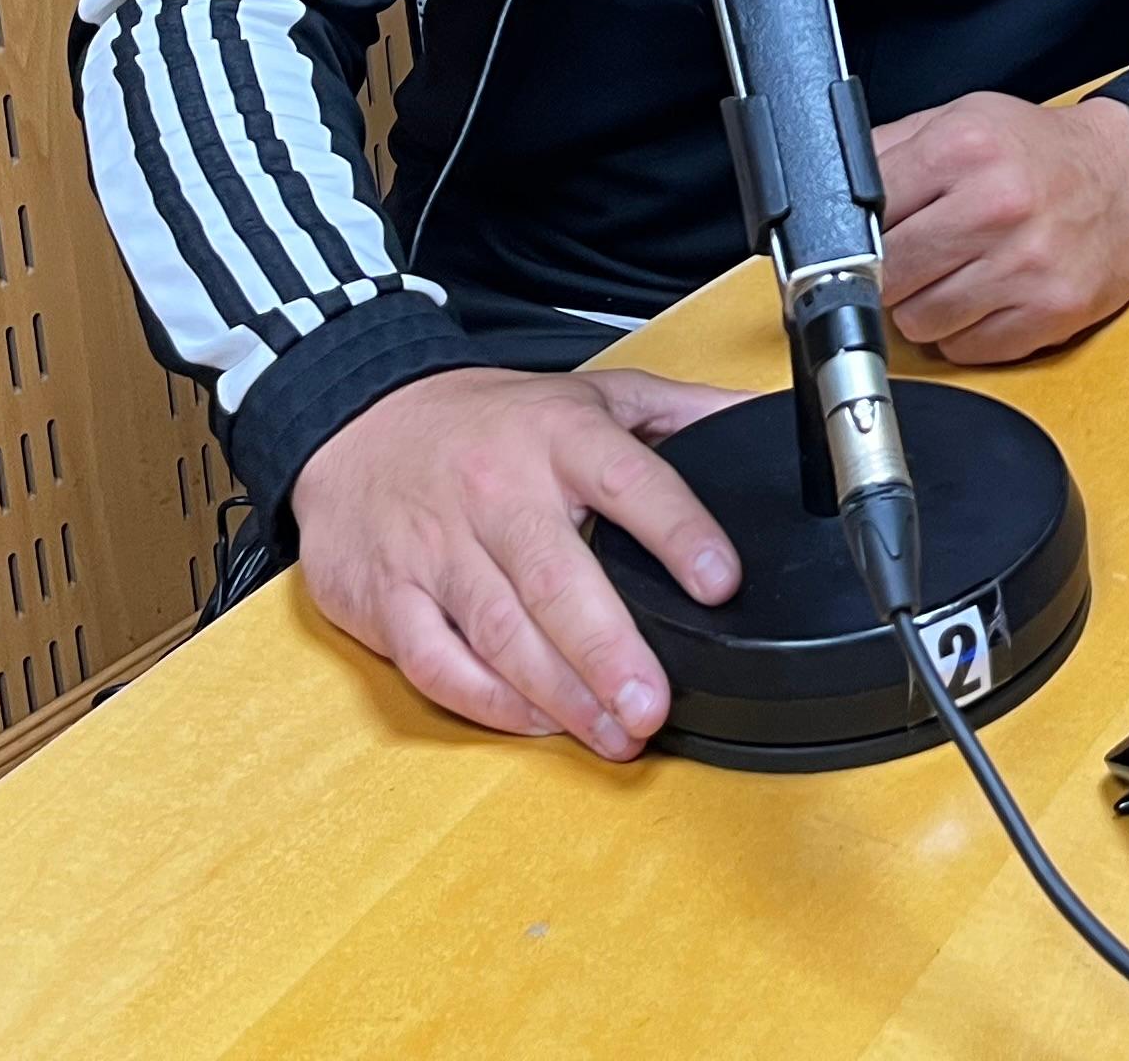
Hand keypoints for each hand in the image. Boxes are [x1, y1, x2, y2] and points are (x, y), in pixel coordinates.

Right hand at [292, 364, 747, 758]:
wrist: (357, 420)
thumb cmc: (489, 421)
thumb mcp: (593, 394)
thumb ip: (683, 412)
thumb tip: (771, 421)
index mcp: (558, 436)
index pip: (628, 480)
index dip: (677, 531)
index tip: (720, 582)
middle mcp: (497, 491)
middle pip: (556, 578)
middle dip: (609, 650)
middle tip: (653, 706)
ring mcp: (437, 547)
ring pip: (499, 630)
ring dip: (560, 694)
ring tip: (614, 734)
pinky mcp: (387, 596)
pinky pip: (437, 661)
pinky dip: (487, 701)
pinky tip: (536, 722)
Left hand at [875, 88, 1128, 364]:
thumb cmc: (1041, 153)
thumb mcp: (963, 119)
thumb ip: (890, 150)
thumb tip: (826, 193)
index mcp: (963, 150)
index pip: (864, 218)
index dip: (854, 236)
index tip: (858, 244)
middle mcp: (996, 207)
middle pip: (888, 277)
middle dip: (891, 274)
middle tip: (914, 257)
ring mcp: (1025, 265)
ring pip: (919, 322)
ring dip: (925, 307)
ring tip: (955, 275)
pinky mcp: (1050, 312)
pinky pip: (966, 350)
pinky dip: (965, 331)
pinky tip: (986, 296)